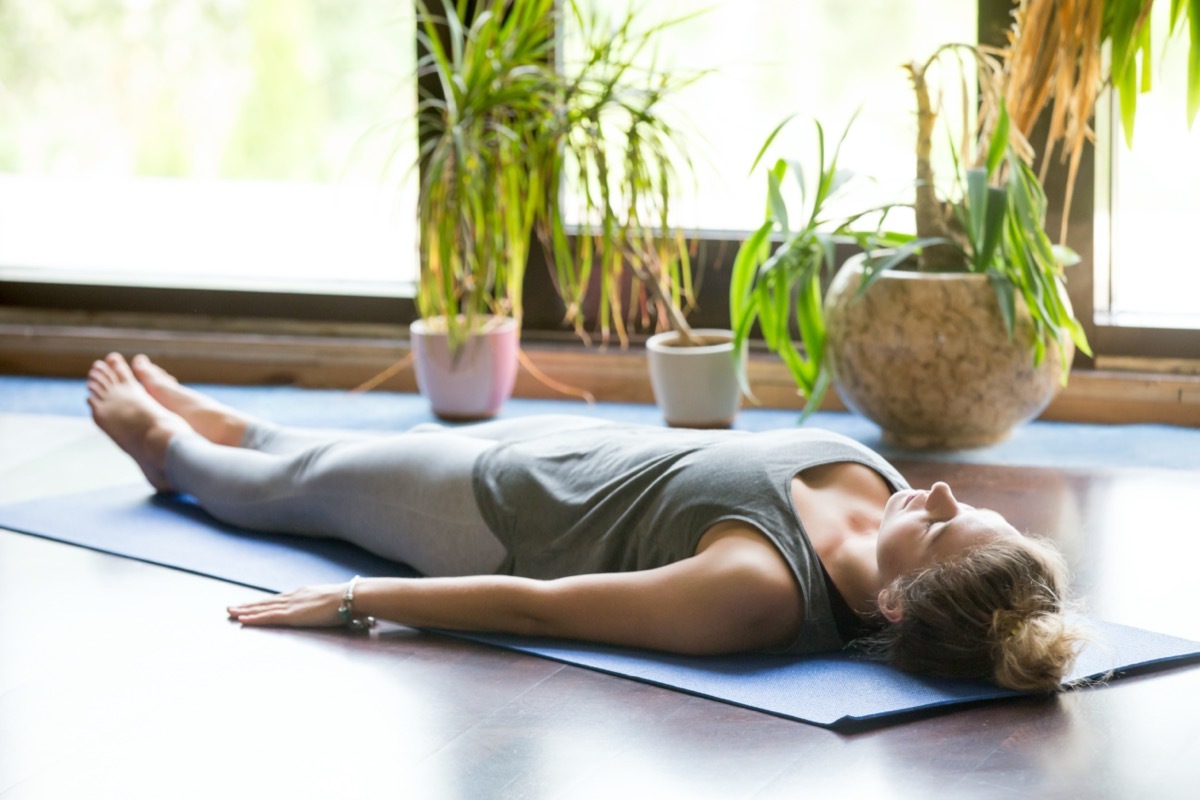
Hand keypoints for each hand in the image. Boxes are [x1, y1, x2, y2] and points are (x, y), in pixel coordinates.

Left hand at [227, 583, 345, 627]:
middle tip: (231, 607)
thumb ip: (322, 605)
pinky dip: (254, 617)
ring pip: (263, 608)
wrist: (350, 597)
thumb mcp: (330, 601)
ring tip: (231, 612)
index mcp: (302, 594)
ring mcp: (291, 605)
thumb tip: (324, 609)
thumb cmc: (346, 600)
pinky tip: (243, 619)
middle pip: (266, 602)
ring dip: (246, 610)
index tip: (250, 603)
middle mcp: (293, 597)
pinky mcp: (291, 615)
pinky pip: (268, 616)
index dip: (262, 602)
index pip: (278, 599)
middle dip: (248, 605)